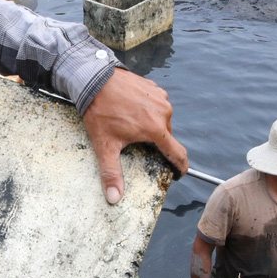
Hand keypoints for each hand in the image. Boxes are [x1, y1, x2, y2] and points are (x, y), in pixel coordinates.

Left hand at [82, 68, 188, 204]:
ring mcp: (161, 98)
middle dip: (155, 144)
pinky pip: (157, 105)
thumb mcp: (105, 145)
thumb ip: (111, 173)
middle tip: (137, 144)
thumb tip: (114, 198)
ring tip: (130, 125)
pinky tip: (132, 111)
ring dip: (151, 126)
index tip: (179, 173)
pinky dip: (148, 111)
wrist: (95, 79)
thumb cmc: (100, 112)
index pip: (177, 153)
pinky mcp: (155, 88)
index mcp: (156, 129)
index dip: (181, 166)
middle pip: (166, 137)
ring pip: (162, 120)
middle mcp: (164, 113)